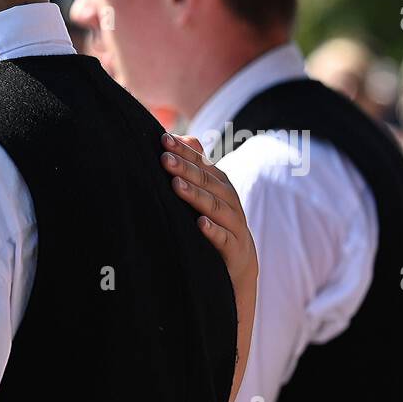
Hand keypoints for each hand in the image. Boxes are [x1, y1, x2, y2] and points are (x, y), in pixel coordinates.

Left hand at [160, 133, 257, 295]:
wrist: (239, 263)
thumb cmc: (216, 222)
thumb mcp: (207, 194)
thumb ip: (196, 168)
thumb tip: (183, 139)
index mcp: (220, 187)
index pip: (202, 164)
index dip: (184, 152)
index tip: (163, 140)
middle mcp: (229, 202)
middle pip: (207, 182)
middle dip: (185, 169)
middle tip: (164, 159)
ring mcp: (233, 225)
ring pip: (215, 207)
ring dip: (195, 196)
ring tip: (176, 186)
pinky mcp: (233, 249)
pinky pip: (224, 238)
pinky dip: (213, 230)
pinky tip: (199, 224)